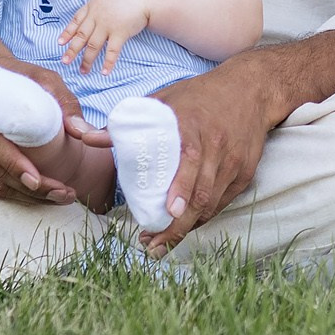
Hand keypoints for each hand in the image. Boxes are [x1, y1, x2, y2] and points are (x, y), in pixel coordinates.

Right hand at [0, 54, 100, 206]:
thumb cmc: (20, 78)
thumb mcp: (45, 80)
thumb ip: (65, 104)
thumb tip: (83, 133)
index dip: (14, 166)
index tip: (38, 180)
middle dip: (31, 189)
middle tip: (64, 194)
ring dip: (27, 197)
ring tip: (59, 197)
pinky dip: (14, 195)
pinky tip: (38, 196)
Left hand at [59, 0, 151, 75]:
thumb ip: (94, 9)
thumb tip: (84, 25)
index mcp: (92, 6)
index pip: (76, 21)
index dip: (67, 33)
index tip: (60, 43)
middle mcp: (97, 16)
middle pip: (81, 35)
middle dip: (72, 50)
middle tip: (65, 62)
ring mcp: (108, 25)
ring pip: (93, 45)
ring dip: (87, 60)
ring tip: (83, 71)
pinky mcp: (120, 32)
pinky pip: (112, 51)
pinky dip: (108, 62)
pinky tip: (104, 72)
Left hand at [135, 59, 277, 254]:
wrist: (252, 89)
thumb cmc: (200, 95)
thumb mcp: (163, 100)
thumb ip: (123, 123)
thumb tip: (82, 136)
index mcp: (195, 127)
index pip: (191, 162)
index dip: (182, 189)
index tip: (168, 211)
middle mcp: (217, 147)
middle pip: (201, 194)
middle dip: (177, 225)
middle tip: (151, 245)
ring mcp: (234, 163)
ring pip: (211, 203)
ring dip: (187, 227)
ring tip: (160, 243)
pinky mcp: (245, 173)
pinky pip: (222, 202)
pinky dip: (202, 217)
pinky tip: (184, 225)